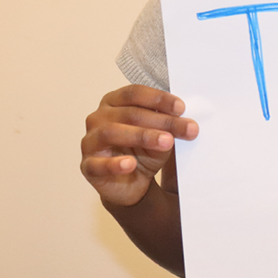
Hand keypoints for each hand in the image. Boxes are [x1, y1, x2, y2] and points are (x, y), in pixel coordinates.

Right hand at [78, 84, 199, 206]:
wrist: (131, 183)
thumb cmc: (143, 152)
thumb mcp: (161, 135)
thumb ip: (169, 126)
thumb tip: (188, 122)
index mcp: (114, 103)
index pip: (134, 93)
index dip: (158, 98)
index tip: (181, 107)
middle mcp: (98, 118)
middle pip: (130, 113)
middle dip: (163, 120)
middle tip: (189, 129)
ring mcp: (90, 141)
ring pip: (112, 132)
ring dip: (142, 136)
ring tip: (166, 142)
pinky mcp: (88, 166)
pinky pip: (98, 164)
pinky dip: (114, 164)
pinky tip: (130, 164)